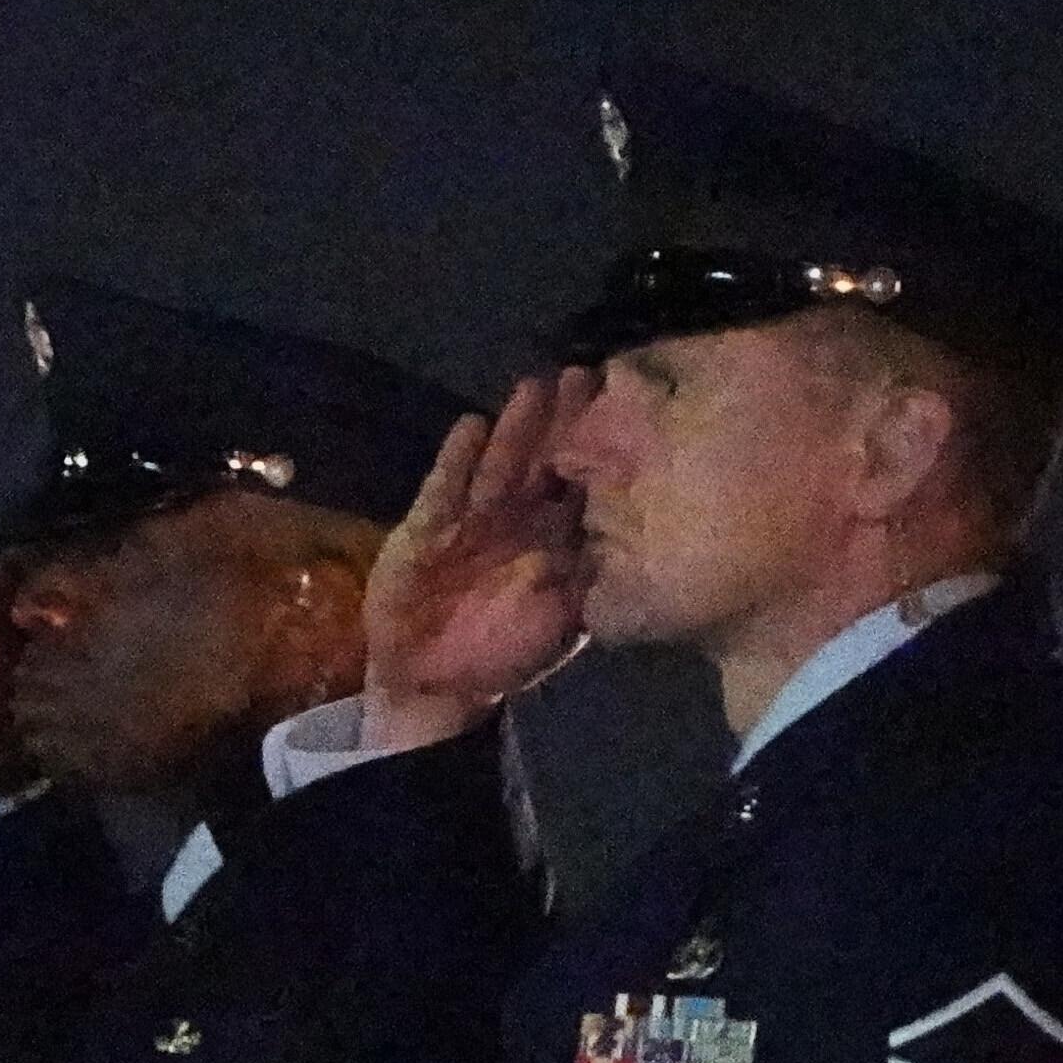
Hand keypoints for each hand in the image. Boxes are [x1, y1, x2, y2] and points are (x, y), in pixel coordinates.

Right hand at [352, 369, 594, 749]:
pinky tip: (471, 427)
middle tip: (582, 377)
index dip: (600, 449)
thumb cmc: (505, 656)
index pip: (582, 483)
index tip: (624, 410)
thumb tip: (637, 543)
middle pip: (542, 461)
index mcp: (554, 538)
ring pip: (498, 466)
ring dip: (515, 429)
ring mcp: (470, 519)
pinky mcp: (425, 528)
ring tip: (533, 389)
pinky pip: (443, 490)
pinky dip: (456, 460)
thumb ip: (594, 581)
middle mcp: (517, 519)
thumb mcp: (565, 623)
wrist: (433, 685)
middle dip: (560, 422)